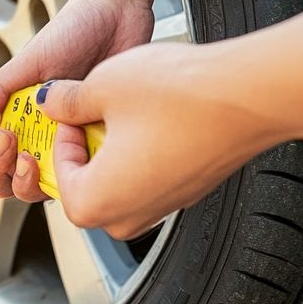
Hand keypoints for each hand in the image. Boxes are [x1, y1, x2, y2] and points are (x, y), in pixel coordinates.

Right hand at [0, 0, 154, 200]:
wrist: (119, 16)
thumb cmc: (73, 29)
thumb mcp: (29, 59)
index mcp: (13, 106)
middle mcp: (35, 125)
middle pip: (5, 170)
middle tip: (11, 148)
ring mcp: (62, 135)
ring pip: (36, 181)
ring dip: (27, 181)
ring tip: (35, 161)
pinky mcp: (91, 141)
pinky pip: (74, 172)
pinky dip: (65, 175)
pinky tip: (68, 160)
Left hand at [39, 42, 293, 238]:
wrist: (250, 97)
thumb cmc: (181, 96)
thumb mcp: (102, 86)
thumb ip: (66, 100)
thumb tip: (52, 102)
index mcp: (96, 202)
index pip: (57, 174)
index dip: (62, 135)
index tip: (73, 111)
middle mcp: (128, 217)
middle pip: (85, 184)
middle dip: (85, 145)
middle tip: (94, 110)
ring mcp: (162, 208)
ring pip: (117, 180)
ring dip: (113, 147)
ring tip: (127, 110)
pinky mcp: (187, 192)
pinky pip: (148, 177)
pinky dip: (142, 151)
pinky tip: (153, 117)